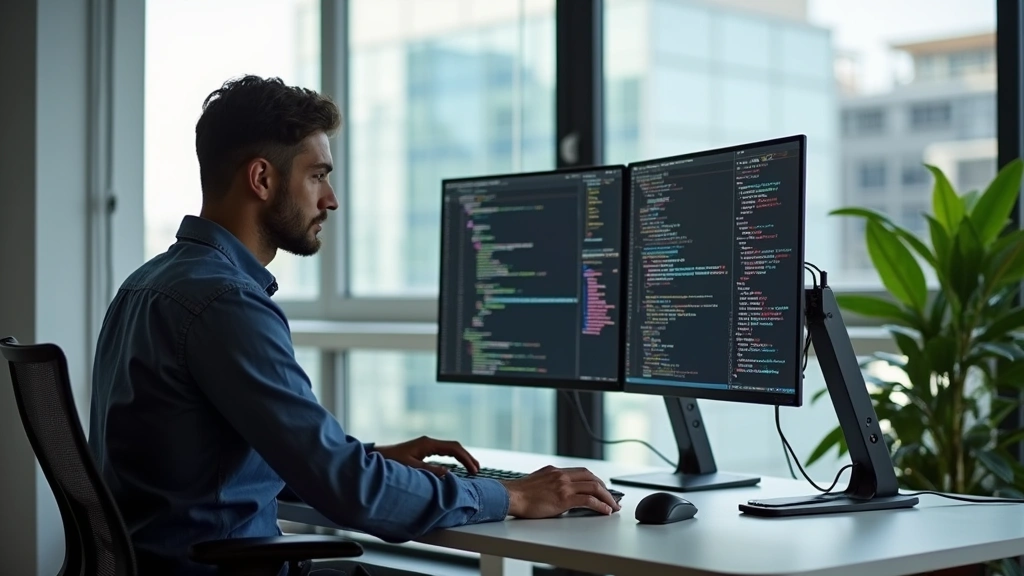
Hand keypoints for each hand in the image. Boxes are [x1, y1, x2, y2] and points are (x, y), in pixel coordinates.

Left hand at [374, 436, 479, 476]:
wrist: (378, 457)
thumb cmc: (391, 462)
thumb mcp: (411, 468)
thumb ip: (429, 471)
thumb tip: (449, 473)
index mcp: (428, 444)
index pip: (453, 448)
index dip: (466, 458)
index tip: (474, 470)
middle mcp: (429, 442)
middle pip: (454, 447)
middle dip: (467, 457)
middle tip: (478, 469)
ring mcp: (427, 445)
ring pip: (450, 449)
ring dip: (462, 458)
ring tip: (472, 468)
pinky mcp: (423, 450)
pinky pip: (443, 452)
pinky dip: (453, 458)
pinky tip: (457, 466)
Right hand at [500, 466, 620, 517]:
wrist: (510, 497)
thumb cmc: (519, 494)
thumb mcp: (537, 482)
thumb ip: (550, 484)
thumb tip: (558, 494)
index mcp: (555, 471)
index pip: (581, 472)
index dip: (594, 480)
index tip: (601, 488)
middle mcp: (561, 475)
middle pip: (591, 477)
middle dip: (605, 487)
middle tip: (611, 497)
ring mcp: (563, 485)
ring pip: (594, 487)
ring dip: (607, 497)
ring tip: (613, 506)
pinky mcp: (564, 498)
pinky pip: (588, 500)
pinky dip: (600, 505)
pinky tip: (605, 511)